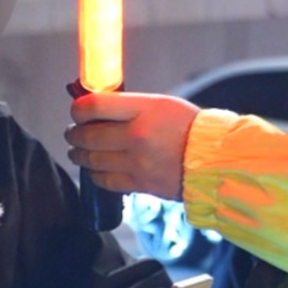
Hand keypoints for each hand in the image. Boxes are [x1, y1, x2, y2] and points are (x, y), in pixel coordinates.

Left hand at [66, 92, 200, 199]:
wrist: (214, 159)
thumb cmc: (188, 127)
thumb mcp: (160, 104)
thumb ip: (128, 105)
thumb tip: (96, 107)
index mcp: (142, 109)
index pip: (93, 106)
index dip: (78, 109)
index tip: (77, 111)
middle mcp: (136, 135)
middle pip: (87, 135)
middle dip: (74, 134)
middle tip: (73, 132)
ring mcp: (137, 162)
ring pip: (91, 159)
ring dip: (79, 154)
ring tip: (78, 150)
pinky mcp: (140, 183)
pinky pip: (105, 180)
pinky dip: (94, 174)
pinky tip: (94, 168)